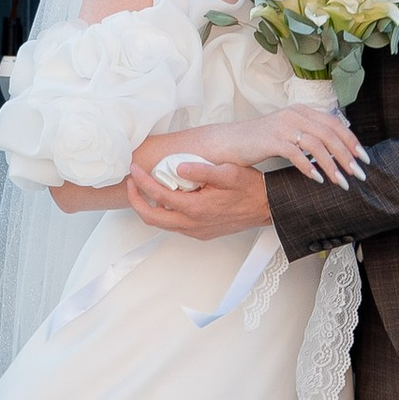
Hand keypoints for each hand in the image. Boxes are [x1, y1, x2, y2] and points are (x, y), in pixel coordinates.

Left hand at [127, 155, 272, 237]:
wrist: (267, 208)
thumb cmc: (250, 189)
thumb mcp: (229, 172)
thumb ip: (202, 170)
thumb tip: (178, 166)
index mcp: (196, 208)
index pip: (158, 195)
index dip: (141, 181)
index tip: (134, 169)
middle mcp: (193, 224)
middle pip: (151, 218)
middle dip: (135, 199)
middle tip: (131, 182)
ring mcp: (196, 231)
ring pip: (162, 223)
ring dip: (149, 206)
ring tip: (146, 187)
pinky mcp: (201, 233)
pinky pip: (175, 224)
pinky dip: (165, 211)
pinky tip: (169, 196)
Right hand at [249, 107, 366, 189]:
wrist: (229, 142)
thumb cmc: (260, 141)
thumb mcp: (288, 132)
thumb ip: (309, 135)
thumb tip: (336, 151)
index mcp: (302, 111)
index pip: (335, 123)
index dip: (351, 140)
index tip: (364, 158)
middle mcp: (295, 114)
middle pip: (330, 134)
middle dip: (347, 156)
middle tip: (359, 174)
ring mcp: (283, 126)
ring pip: (317, 144)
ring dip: (332, 165)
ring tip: (342, 182)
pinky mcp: (271, 139)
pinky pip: (296, 153)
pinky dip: (309, 167)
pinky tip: (317, 180)